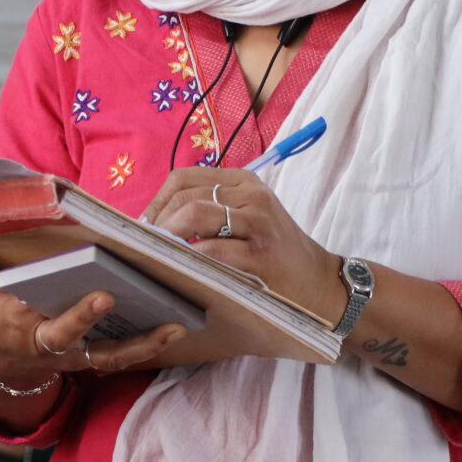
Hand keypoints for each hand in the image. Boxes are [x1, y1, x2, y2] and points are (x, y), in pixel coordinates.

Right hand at [0, 232, 186, 391]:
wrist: (7, 361)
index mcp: (35, 334)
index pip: (60, 330)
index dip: (82, 317)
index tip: (104, 295)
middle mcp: (66, 351)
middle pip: (101, 350)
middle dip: (129, 338)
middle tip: (163, 318)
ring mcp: (85, 356)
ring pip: (121, 356)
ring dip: (149, 344)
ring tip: (178, 323)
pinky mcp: (100, 354)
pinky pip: (128, 352)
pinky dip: (151, 342)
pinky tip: (176, 320)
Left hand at [142, 168, 345, 323]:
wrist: (318, 283)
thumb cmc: (274, 254)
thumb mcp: (246, 219)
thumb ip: (209, 211)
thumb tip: (153, 223)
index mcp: (243, 181)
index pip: (183, 178)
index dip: (155, 202)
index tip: (143, 228)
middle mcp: (251, 194)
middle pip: (186, 196)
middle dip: (157, 223)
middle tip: (145, 248)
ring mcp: (258, 221)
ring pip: (196, 214)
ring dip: (169, 237)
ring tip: (159, 256)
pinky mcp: (261, 252)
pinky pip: (213, 249)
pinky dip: (191, 257)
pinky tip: (183, 269)